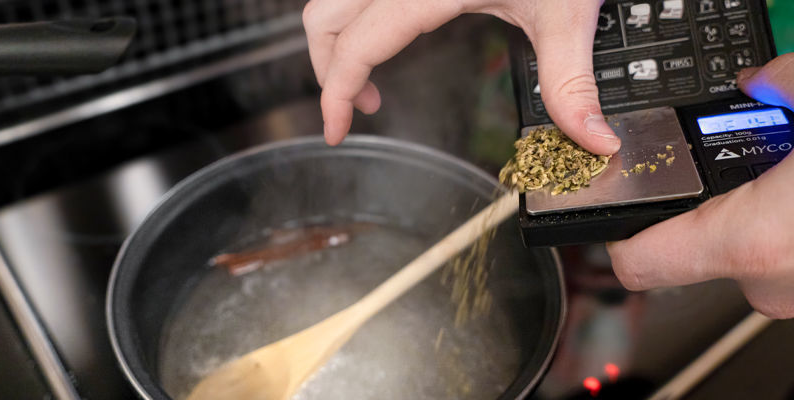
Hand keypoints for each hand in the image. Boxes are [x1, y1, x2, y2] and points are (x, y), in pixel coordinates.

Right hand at [302, 0, 620, 154]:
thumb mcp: (565, 13)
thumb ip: (572, 81)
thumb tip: (593, 139)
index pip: (357, 44)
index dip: (335, 92)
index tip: (335, 130)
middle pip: (324, 18)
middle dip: (327, 70)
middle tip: (353, 110)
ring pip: (333, 0)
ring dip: (336, 42)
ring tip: (367, 84)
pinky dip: (353, 21)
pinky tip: (384, 40)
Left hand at [607, 53, 793, 318]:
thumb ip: (784, 84)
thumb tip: (763, 80)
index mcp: (754, 241)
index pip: (640, 263)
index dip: (623, 233)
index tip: (621, 206)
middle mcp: (777, 282)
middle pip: (700, 254)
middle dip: (714, 210)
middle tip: (739, 169)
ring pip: (754, 258)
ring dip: (763, 217)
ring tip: (790, 178)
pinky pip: (793, 262)